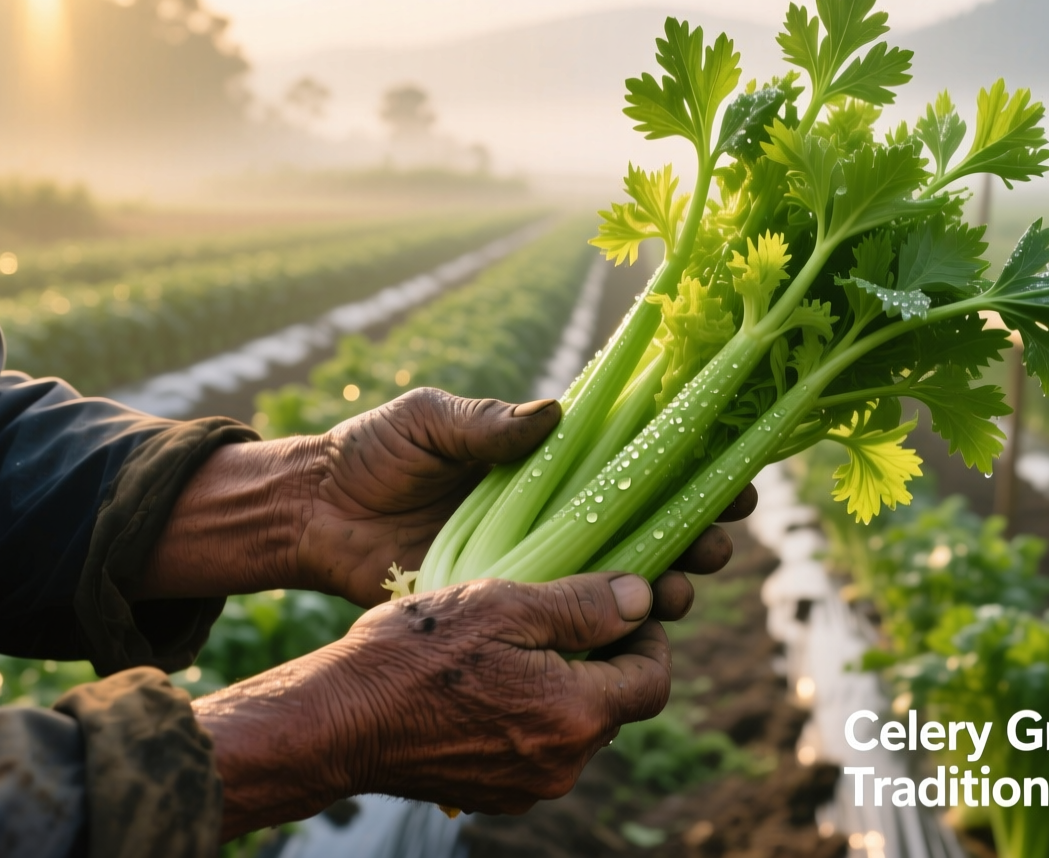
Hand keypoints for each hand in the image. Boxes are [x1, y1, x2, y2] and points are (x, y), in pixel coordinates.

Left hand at [144, 388, 754, 610]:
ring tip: (683, 590)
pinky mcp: (510, 602)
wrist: (315, 514)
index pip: (634, 460)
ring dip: (666, 583)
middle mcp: (555, 510)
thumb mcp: (427, 421)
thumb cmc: (373, 453)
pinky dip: (611, 627)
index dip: (689, 467)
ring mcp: (537, 558)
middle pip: (647, 523)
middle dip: (696, 532)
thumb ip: (483, 420)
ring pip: (622, 576)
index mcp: (547, 460)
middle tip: (719, 540)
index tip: (732, 475)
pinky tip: (637, 632)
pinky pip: (571, 618)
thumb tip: (551, 415)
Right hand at [193, 571, 667, 838]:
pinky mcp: (494, 794)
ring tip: (515, 644)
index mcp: (576, 716)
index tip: (620, 606)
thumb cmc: (413, 655)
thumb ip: (582, 606)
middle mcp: (562, 765)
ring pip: (576, 727)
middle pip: (617, 705)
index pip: (653, 680)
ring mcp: (527, 787)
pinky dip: (528, 713)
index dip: (647, 637)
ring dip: (563, 685)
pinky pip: (536, 748)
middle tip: (563, 615)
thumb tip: (644, 600)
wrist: (335, 722)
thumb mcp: (501, 605)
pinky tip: (487, 681)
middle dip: (603, 659)